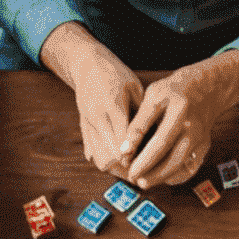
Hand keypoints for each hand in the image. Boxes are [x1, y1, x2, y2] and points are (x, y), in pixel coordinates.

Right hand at [41, 24, 143, 177]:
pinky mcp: (83, 128)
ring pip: (99, 159)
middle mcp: (97, 117)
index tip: (147, 165)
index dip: (135, 157)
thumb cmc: (117, 75)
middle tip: (141, 173)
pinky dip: (105, 162)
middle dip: (127, 169)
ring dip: (115, 169)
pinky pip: (92, 153)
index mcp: (113, 105)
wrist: (87, 65)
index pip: (123, 141)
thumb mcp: (135, 89)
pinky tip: (118, 164)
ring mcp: (87, 124)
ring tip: (131, 171)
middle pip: (110, 155)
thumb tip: (155, 141)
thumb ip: (141, 115)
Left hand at [121, 52, 238, 188]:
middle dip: (148, 168)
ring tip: (142, 182)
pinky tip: (160, 178)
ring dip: (159, 176)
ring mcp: (199, 138)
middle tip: (131, 177)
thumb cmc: (172, 93)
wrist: (205, 89)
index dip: (138, 146)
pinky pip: (189, 168)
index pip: (155, 131)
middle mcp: (191, 125)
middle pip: (168, 152)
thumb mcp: (153, 96)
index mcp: (177, 107)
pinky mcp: (203, 147)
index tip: (123, 157)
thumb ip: (139, 122)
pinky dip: (174, 177)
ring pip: (178, 164)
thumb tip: (124, 151)